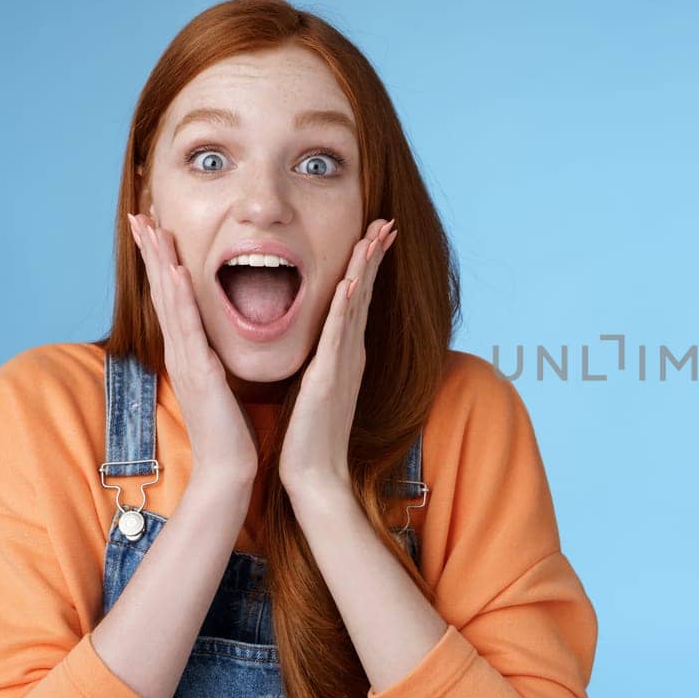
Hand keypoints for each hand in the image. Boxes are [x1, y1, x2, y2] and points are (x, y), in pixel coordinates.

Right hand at [128, 212, 258, 487]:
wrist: (229, 467)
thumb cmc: (228, 428)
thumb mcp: (218, 382)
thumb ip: (210, 358)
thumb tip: (208, 341)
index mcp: (189, 350)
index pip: (172, 297)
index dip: (162, 261)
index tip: (155, 227)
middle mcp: (181, 350)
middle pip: (162, 290)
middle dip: (151, 251)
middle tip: (139, 213)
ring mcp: (186, 359)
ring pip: (169, 301)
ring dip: (159, 262)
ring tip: (150, 228)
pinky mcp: (199, 371)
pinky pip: (187, 328)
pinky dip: (179, 298)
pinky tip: (173, 273)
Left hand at [279, 217, 396, 502]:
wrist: (315, 475)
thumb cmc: (311, 437)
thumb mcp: (317, 389)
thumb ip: (325, 365)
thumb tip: (325, 350)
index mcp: (344, 354)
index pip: (357, 300)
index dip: (367, 266)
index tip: (374, 235)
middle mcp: (350, 353)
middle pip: (364, 294)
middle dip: (375, 256)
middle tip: (387, 222)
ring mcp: (343, 363)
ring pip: (355, 305)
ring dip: (365, 269)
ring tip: (375, 236)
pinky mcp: (329, 376)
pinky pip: (338, 334)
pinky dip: (346, 306)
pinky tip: (350, 282)